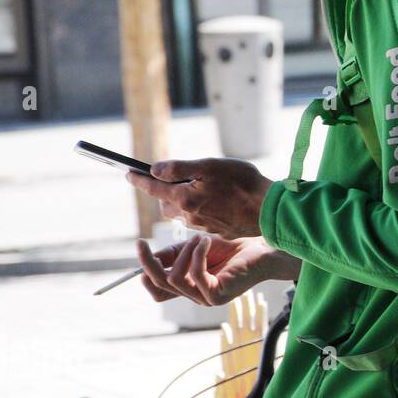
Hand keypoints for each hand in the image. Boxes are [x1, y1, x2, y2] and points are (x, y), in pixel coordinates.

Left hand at [126, 158, 271, 239]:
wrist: (269, 210)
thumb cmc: (244, 183)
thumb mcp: (211, 166)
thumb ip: (179, 168)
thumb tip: (155, 169)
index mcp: (184, 197)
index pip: (153, 187)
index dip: (139, 179)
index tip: (128, 173)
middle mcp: (188, 215)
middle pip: (166, 202)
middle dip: (166, 191)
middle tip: (179, 178)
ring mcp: (201, 225)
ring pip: (182, 212)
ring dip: (185, 200)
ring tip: (204, 189)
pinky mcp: (215, 230)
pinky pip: (199, 219)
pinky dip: (201, 209)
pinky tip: (218, 201)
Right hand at [135, 235, 299, 306]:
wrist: (263, 249)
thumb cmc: (233, 247)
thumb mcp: (195, 247)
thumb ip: (173, 254)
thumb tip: (150, 257)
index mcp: (189, 286)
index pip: (156, 289)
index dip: (145, 270)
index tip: (140, 245)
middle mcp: (195, 296)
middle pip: (157, 287)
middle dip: (149, 263)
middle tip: (142, 243)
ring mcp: (206, 299)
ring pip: (174, 279)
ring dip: (181, 253)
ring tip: (197, 238)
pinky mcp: (217, 296)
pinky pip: (194, 276)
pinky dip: (196, 255)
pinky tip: (205, 242)